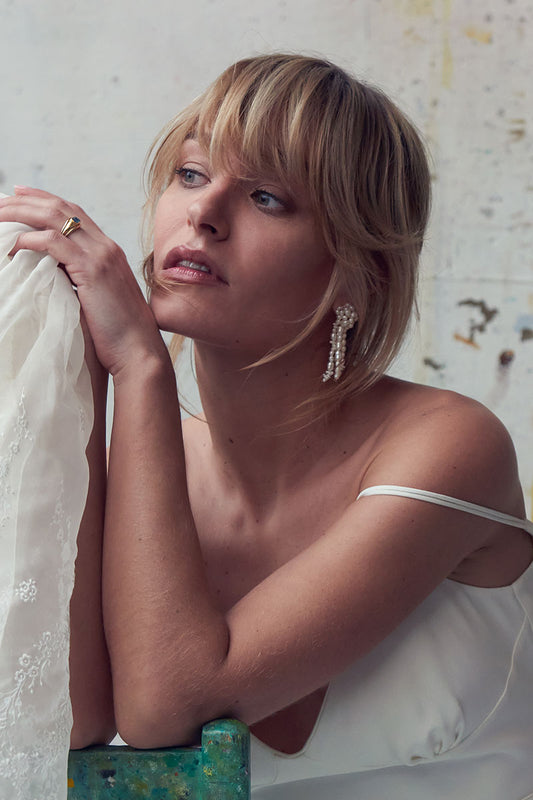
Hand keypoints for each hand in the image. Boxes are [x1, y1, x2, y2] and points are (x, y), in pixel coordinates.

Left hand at [0, 186, 164, 375]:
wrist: (138, 349)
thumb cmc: (117, 333)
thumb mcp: (96, 297)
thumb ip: (78, 278)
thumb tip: (51, 272)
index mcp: (108, 250)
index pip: (73, 212)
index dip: (44, 198)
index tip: (18, 194)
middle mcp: (105, 246)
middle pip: (60, 208)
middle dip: (26, 201)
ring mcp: (101, 256)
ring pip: (55, 218)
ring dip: (21, 214)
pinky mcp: (92, 270)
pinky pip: (54, 244)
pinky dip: (29, 240)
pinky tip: (12, 247)